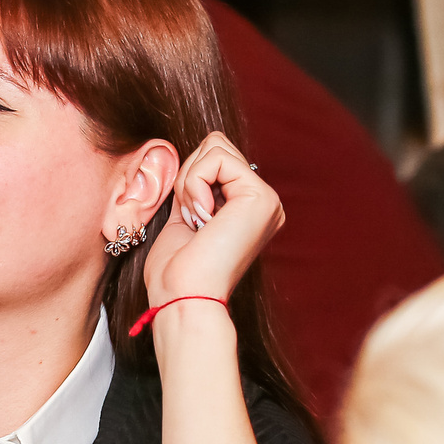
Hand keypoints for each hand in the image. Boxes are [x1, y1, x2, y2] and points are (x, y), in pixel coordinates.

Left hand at [143, 130, 283, 310]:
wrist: (181, 298)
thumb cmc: (176, 271)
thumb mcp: (184, 217)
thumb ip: (194, 187)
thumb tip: (191, 158)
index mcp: (248, 209)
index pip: (214, 157)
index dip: (187, 179)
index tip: (188, 219)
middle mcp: (264, 203)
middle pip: (217, 145)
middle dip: (188, 175)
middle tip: (191, 218)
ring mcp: (266, 200)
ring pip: (216, 146)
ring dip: (190, 181)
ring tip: (196, 221)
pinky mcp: (261, 197)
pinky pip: (217, 158)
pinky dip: (194, 184)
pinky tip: (202, 219)